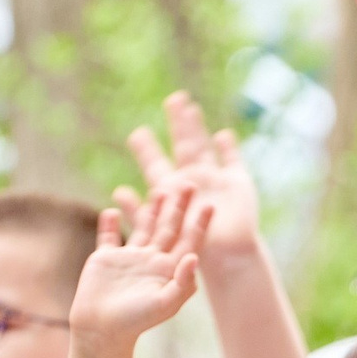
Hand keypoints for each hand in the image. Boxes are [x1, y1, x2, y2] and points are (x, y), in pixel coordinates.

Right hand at [69, 193, 211, 342]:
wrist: (102, 330)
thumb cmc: (137, 321)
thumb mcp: (165, 303)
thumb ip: (182, 281)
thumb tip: (195, 257)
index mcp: (169, 271)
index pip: (189, 242)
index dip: (199, 224)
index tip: (211, 205)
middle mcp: (152, 262)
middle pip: (169, 228)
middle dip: (179, 208)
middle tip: (190, 184)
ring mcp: (129, 259)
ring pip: (143, 227)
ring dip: (150, 209)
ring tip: (159, 190)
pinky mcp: (105, 259)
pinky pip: (107, 236)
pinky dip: (110, 223)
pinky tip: (113, 210)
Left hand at [121, 92, 260, 257]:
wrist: (228, 257)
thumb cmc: (192, 248)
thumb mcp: (160, 230)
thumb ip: (139, 210)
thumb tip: (117, 192)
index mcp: (172, 192)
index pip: (156, 164)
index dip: (148, 149)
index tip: (137, 134)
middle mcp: (193, 182)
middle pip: (184, 147)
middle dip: (178, 125)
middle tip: (171, 101)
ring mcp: (216, 181)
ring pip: (204, 148)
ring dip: (197, 128)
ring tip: (189, 106)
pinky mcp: (239, 184)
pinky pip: (233, 161)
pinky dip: (229, 148)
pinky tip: (222, 135)